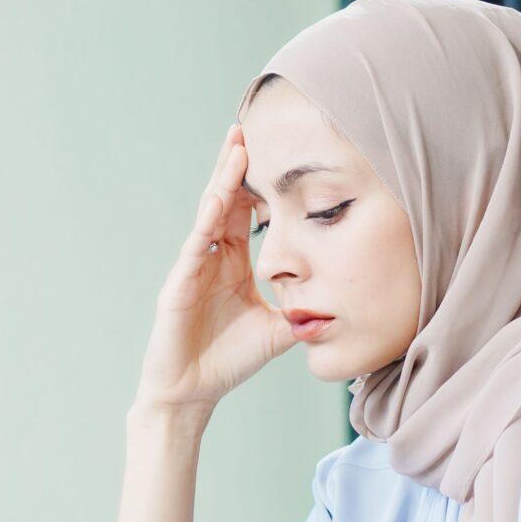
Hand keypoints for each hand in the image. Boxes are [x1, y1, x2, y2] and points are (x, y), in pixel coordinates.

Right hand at [133, 127, 292, 414]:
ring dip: (222, 181)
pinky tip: (219, 197)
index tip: (276, 150)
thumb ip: (302, 310)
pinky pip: (194, 246)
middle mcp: (212, 258)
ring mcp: (192, 268)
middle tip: (248, 127)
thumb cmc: (227, 362)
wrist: (191, 394)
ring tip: (235, 149)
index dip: (260, 183)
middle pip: (226, 202)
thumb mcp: (278, 331)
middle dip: (236, 165)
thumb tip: (343, 299)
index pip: (248, 213)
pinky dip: (207, 221)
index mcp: (234, 264)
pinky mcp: (177, 286)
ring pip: (209, 215)